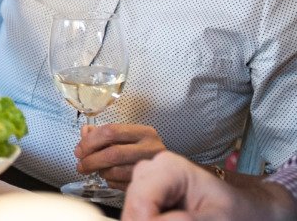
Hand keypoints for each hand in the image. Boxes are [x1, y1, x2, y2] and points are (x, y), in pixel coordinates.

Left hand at [75, 123, 166, 188]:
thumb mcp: (125, 136)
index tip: (79, 150)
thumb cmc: (141, 150)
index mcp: (144, 132)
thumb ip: (102, 133)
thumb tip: (85, 132)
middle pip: (113, 153)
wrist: (171, 170)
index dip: (90, 141)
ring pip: (117, 171)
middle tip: (81, 165)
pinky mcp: (149, 184)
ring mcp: (152, 168)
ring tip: (96, 169)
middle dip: (91, 160)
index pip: (110, 131)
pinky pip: (122, 184)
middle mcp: (151, 148)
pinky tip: (109, 177)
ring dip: (101, 172)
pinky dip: (111, 181)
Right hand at [123, 151, 296, 220]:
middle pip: (132, 207)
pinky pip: (138, 214)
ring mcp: (146, 182)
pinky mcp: (147, 196)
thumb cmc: (241, 211)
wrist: (250, 211)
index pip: (140, 200)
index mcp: (169, 167)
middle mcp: (151, 170)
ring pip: (132, 212)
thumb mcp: (218, 219)